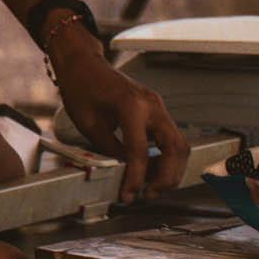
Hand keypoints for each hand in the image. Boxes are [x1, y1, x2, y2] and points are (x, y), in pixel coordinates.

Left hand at [51, 27, 188, 201]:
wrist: (82, 62)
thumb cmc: (80, 86)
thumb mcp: (88, 123)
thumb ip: (109, 149)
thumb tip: (124, 174)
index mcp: (132, 106)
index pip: (141, 152)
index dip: (136, 178)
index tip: (129, 196)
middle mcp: (152, 105)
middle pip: (176, 149)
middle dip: (167, 177)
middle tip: (149, 195)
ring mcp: (157, 107)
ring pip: (179, 145)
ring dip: (170, 169)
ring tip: (151, 187)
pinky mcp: (156, 111)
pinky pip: (170, 138)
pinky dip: (165, 157)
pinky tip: (151, 170)